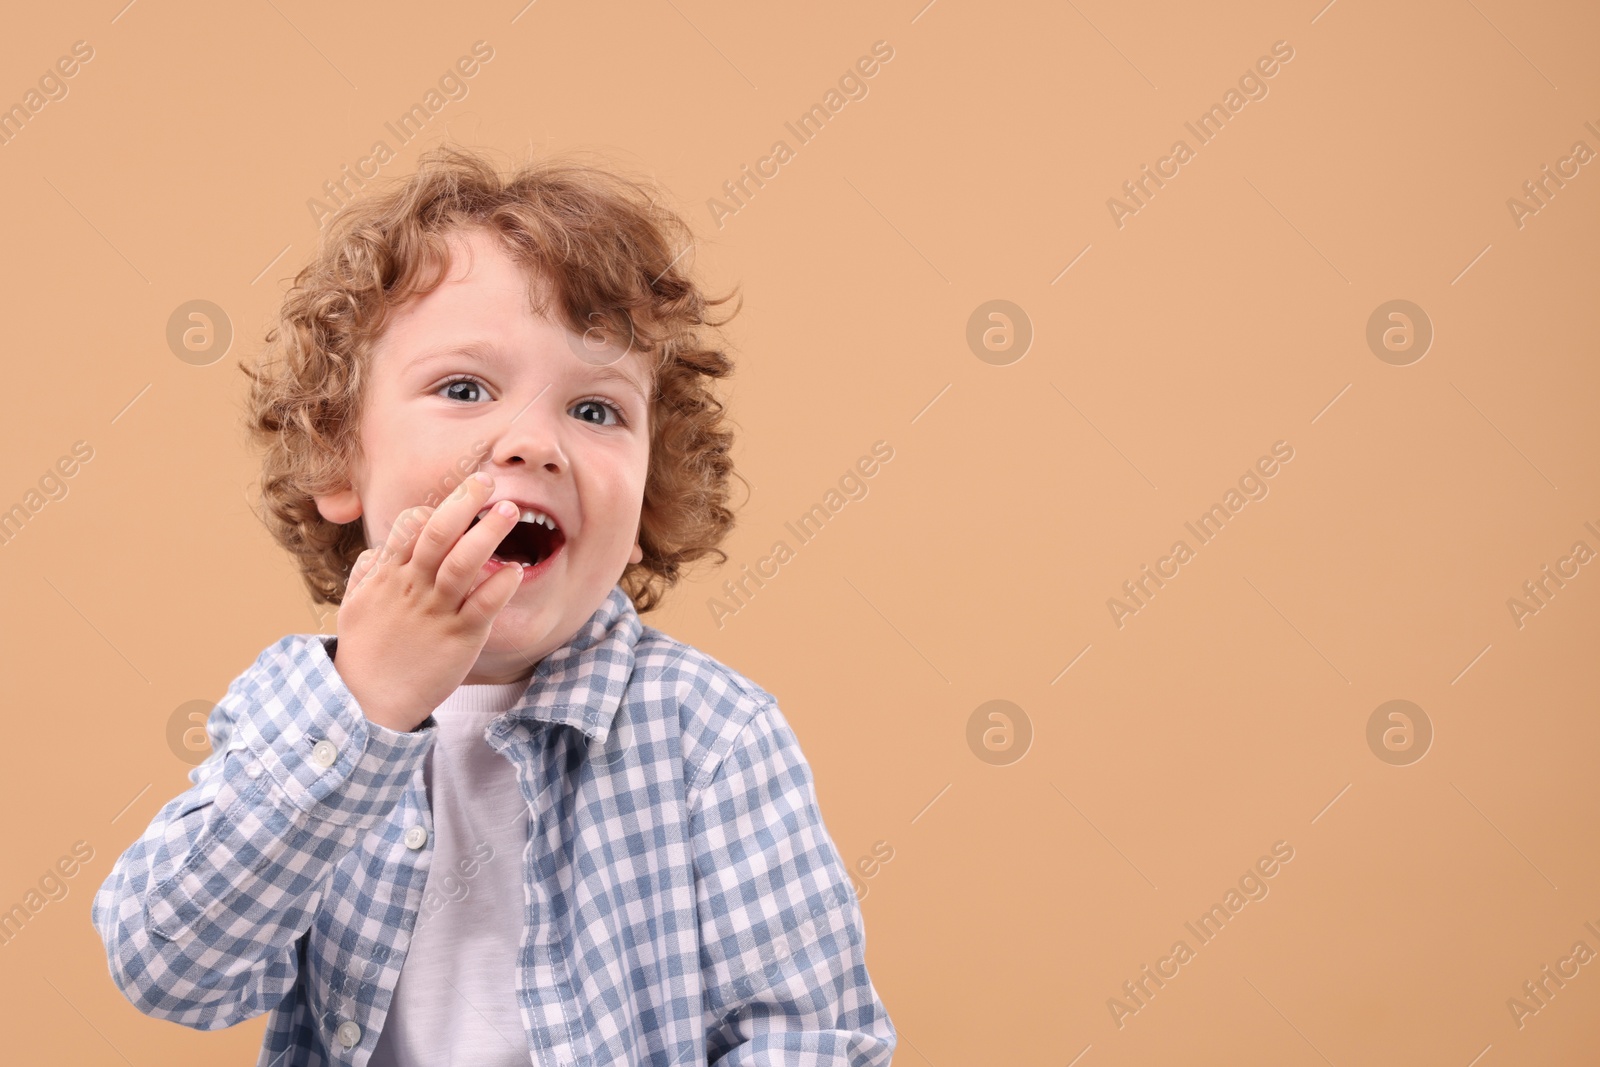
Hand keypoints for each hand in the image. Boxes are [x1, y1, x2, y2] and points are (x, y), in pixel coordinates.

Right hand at [331, 473, 523, 731]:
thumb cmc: (366, 651)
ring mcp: (437, 612)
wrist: (368, 702)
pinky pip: (483, 606)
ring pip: (462, 564)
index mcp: (388, 576)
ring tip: (509, 509)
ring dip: (487, 533)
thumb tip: (380, 550)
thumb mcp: (355, 606)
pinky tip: (515, 570)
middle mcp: (412, 588)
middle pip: (437, 534)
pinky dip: (500, 585)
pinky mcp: (459, 638)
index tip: (458, 498)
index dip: (433, 509)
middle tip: (487, 481)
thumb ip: (368, 573)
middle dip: (463, 502)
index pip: (409, 528)